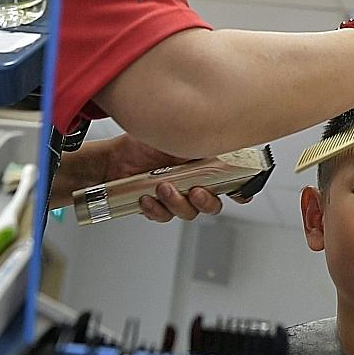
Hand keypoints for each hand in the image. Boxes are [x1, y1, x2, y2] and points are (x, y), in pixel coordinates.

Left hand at [99, 134, 246, 222]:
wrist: (113, 158)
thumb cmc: (144, 143)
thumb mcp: (175, 137)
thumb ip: (198, 141)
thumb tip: (217, 137)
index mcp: (204, 165)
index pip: (231, 182)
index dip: (240, 191)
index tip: (239, 194)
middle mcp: (193, 182)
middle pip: (213, 204)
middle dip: (206, 202)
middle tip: (195, 190)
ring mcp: (176, 196)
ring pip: (188, 212)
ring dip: (177, 203)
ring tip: (162, 187)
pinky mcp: (158, 207)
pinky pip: (164, 217)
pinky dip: (155, 209)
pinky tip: (146, 197)